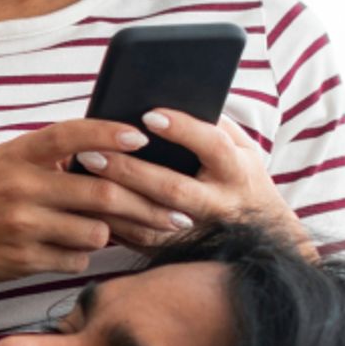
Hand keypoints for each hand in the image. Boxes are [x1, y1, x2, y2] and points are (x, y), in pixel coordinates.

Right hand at [0, 118, 195, 299]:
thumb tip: (106, 153)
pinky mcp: (23, 259)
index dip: (109, 133)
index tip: (143, 135)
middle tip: (178, 214)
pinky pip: (74, 258)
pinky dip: (81, 254)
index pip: (70, 134)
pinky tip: (68, 248)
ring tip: (111, 231)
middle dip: (147, 205)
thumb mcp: (0, 163)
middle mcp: (19, 187)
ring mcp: (21, 225)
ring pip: (94, 230)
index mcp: (15, 155)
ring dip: (109, 233)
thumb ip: (46, 157)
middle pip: (101, 192)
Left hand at [72, 109, 313, 255]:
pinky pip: (139, 240)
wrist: (262, 237)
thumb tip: (174, 95)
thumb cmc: (241, 177)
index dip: (183, 130)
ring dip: (113, 199)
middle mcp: (219, 205)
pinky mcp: (177, 250)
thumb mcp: (242, 148)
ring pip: (150, 220)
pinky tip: (85, 202)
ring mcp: (198, 232)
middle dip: (131, 170)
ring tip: (82, 174)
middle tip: (92, 152)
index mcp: (237, 173)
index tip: (149, 114)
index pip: (212, 146)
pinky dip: (111, 221)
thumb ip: (215, 124)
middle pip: (172, 188)